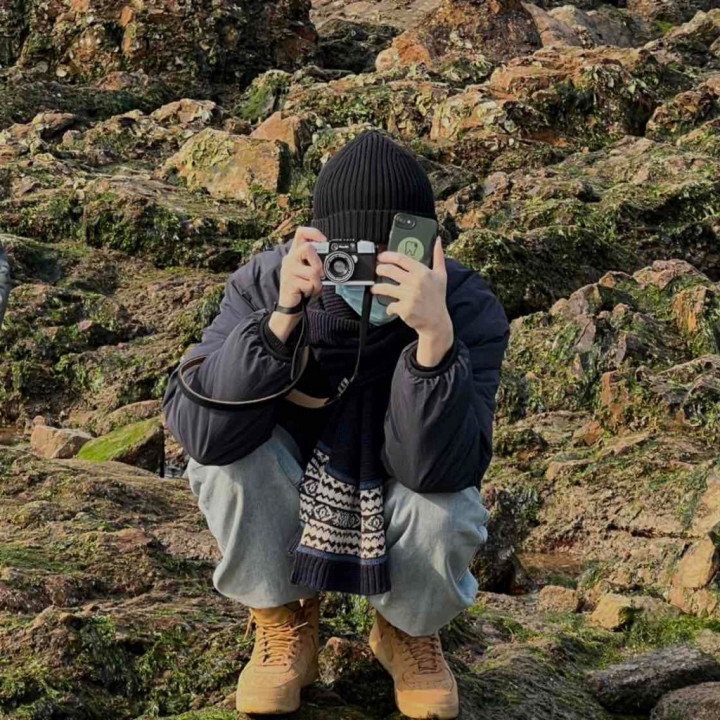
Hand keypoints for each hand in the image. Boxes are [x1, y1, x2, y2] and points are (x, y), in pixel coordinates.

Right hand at [269, 227, 325, 344]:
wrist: (290, 307)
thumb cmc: (302, 289)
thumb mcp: (310, 273)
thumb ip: (316, 263)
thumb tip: (329, 258)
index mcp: (295, 254)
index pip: (301, 233)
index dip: (314, 233)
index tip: (324, 240)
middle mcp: (290, 259)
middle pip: (308, 248)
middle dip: (318, 262)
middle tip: (319, 273)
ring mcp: (288, 270)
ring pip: (313, 270)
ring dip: (317, 282)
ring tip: (311, 287)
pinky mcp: (289, 282)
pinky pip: (310, 284)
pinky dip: (313, 291)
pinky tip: (306, 292)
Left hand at [371, 237, 453, 354]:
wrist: (436, 321)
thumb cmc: (437, 297)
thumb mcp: (441, 275)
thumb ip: (438, 256)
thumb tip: (437, 241)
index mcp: (422, 272)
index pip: (400, 258)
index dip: (387, 255)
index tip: (381, 256)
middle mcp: (415, 282)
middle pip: (389, 270)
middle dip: (379, 269)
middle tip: (378, 270)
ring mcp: (408, 296)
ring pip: (385, 288)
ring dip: (376, 288)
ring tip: (375, 288)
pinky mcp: (404, 308)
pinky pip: (390, 306)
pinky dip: (388, 308)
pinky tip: (390, 308)